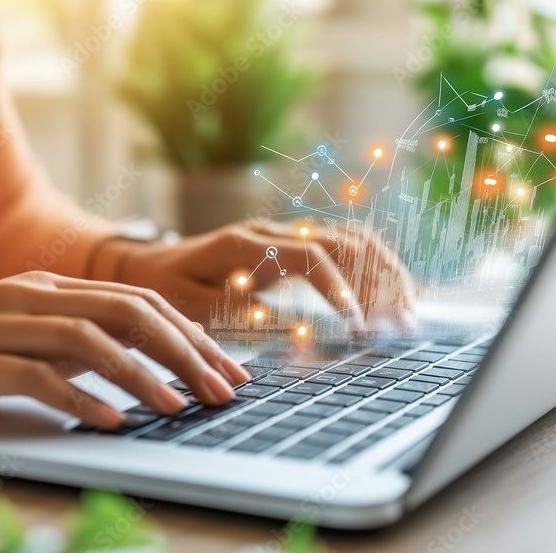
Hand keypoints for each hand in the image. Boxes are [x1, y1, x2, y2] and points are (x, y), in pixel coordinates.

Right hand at [0, 272, 251, 438]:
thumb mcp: (22, 339)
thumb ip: (73, 343)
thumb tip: (138, 365)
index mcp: (49, 285)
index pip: (138, 301)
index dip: (189, 333)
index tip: (225, 368)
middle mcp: (31, 294)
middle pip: (128, 311)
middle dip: (185, 349)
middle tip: (223, 389)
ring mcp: (1, 322)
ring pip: (89, 338)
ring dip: (143, 373)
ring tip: (180, 406)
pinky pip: (36, 376)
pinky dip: (79, 398)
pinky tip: (112, 420)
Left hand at [109, 221, 416, 333]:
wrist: (145, 265)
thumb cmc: (165, 286)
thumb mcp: (190, 305)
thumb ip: (233, 311)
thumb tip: (285, 323)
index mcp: (249, 242)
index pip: (312, 255)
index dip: (341, 288)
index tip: (359, 325)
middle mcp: (272, 231)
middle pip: (344, 240)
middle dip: (378, 280)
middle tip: (402, 323)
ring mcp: (283, 234)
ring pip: (350, 239)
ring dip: (383, 272)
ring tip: (409, 311)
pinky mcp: (290, 246)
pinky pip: (343, 247)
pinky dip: (373, 267)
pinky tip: (395, 293)